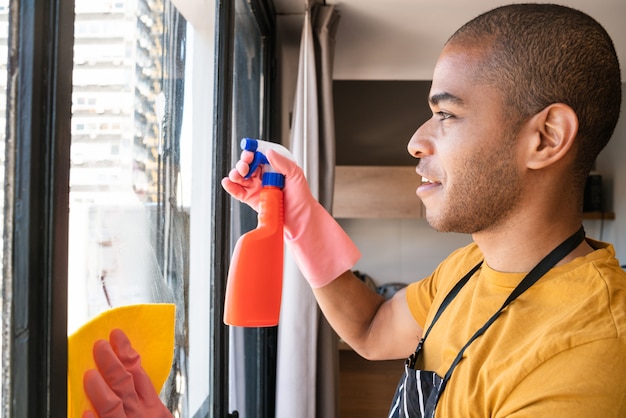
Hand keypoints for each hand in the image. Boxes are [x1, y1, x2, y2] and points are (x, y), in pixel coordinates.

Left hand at [83, 329, 171, 417]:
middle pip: (124, 384)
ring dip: (100, 388)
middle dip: (111, 363)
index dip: (126, 354)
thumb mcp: (161, 417)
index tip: (116, 337)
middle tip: (100, 345)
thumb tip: (130, 375)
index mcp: (152, 407)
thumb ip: (145, 401)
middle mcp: (140, 414)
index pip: (138, 373)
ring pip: (112, 405)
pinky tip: (85, 411)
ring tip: (89, 374)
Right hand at [222, 148, 360, 286]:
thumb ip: (283, 162)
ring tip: (238, 175)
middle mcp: (264, 175)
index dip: (253, 152)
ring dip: (235, 173)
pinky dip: (230, 186)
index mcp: (274, 166)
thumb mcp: (296, 175)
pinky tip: (228, 182)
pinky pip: (238, 191)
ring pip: (240, 176)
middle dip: (243, 163)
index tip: (250, 152)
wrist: (299, 219)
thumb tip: (269, 152)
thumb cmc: (301, 197)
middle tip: (245, 165)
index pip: (260, 155)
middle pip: (247, 164)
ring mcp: (256, 187)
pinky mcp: (251, 199)